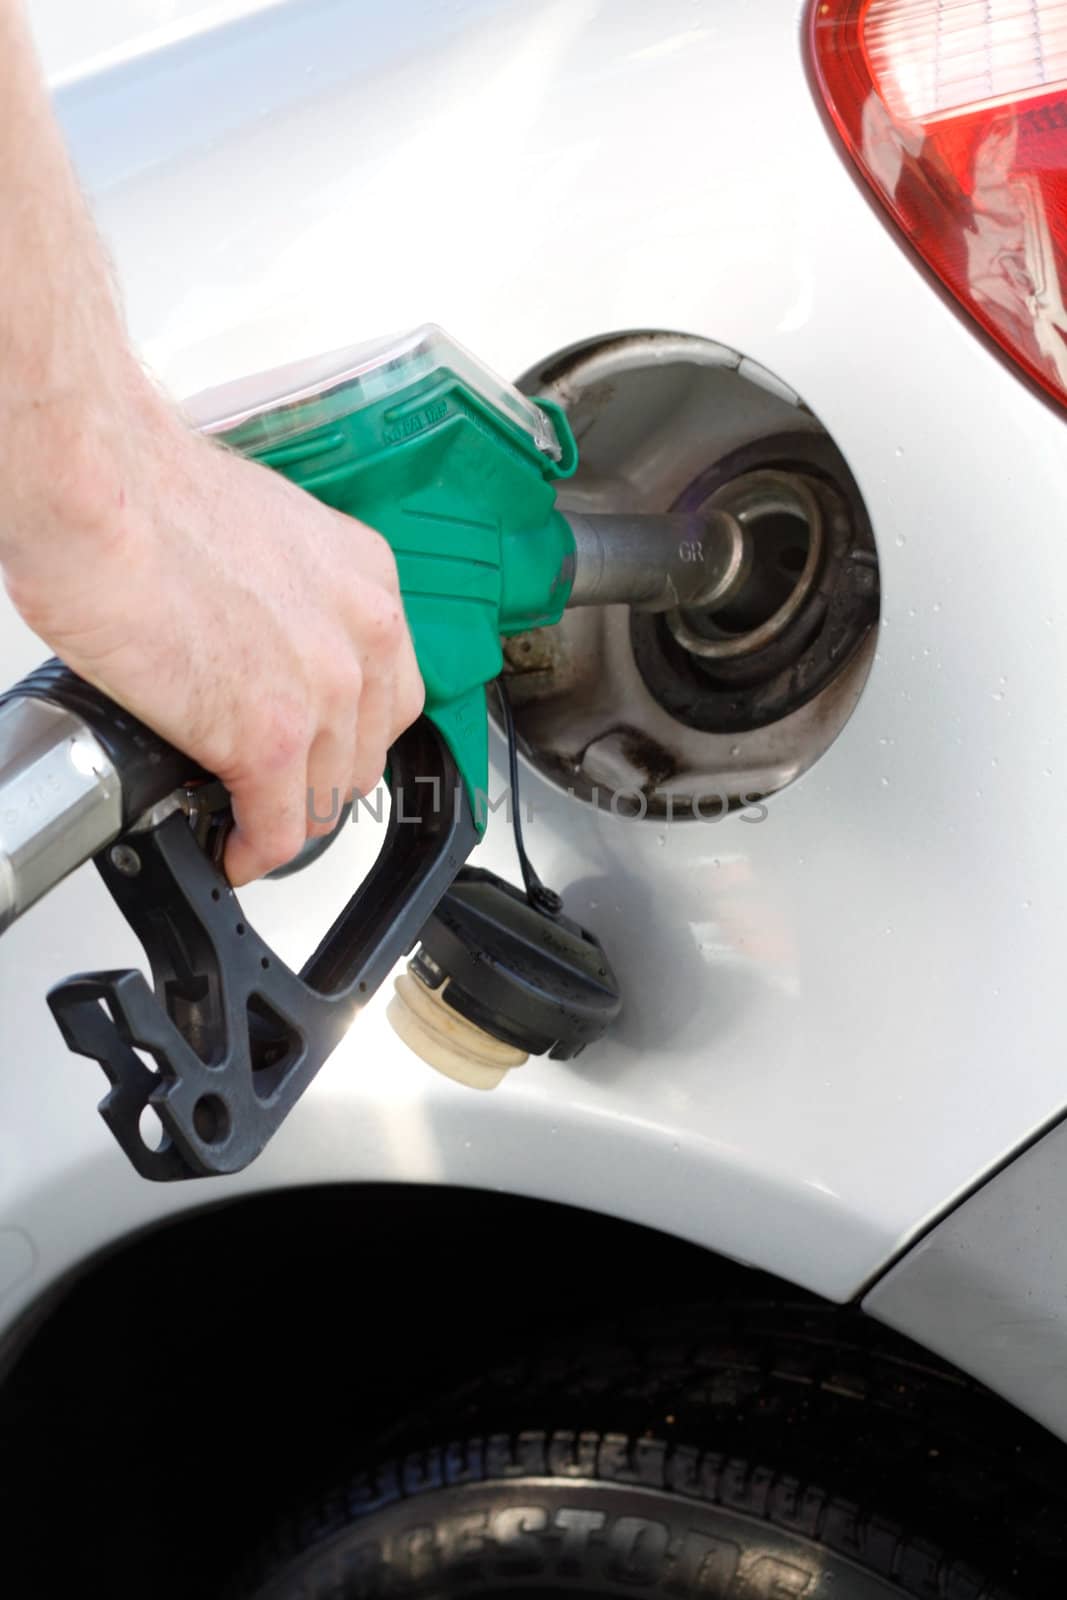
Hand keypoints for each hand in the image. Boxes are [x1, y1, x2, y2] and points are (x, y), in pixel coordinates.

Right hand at [3, 379, 424, 885]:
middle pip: (365, 750)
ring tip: (246, 822)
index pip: (388, 688)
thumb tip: (260, 639)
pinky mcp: (271, 738)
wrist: (98, 490)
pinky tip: (231, 850)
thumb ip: (286, 597)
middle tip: (278, 792)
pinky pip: (280, 829)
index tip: (318, 751)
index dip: (348, 733)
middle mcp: (363, 633)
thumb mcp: (262, 536)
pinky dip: (253, 851)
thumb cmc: (148, 495)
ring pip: (328, 798)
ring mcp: (324, 690)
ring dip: (286, 818)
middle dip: (321, 780)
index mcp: (366, 578)